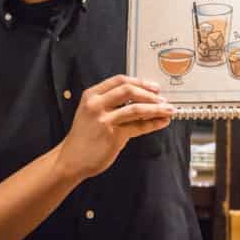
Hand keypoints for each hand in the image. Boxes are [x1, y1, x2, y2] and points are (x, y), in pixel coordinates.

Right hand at [52, 75, 173, 185]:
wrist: (71, 159)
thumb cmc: (83, 136)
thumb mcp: (91, 112)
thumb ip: (110, 103)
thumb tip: (140, 99)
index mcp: (91, 95)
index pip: (119, 80)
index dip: (139, 82)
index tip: (153, 86)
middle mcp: (96, 105)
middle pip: (128, 90)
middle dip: (150, 93)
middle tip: (163, 98)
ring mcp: (104, 120)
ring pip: (136, 109)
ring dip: (156, 108)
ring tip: (168, 110)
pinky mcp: (113, 136)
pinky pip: (137, 127)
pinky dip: (152, 124)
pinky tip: (161, 122)